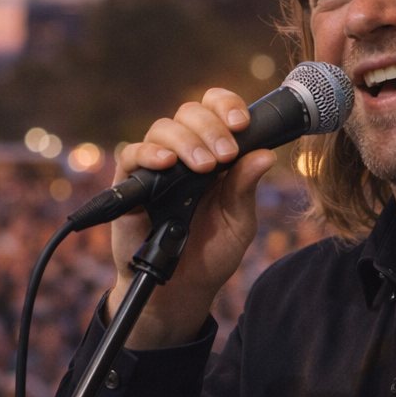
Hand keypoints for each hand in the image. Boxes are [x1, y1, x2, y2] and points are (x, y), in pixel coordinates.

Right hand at [108, 89, 276, 348]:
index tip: (242, 124)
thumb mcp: (238, 222)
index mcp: (215, 154)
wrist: (181, 290)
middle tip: (225, 155)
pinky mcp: (130, 184)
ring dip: (186, 141)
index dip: (227, 106)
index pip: (217, 111)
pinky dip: (148, 153)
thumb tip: (265, 154)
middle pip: (189, 113)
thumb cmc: (211, 254)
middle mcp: (185, 153)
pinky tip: (166, 163)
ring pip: (163, 128)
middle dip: (211, 127)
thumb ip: (245, 188)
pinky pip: (131, 154)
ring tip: (204, 167)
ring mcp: (156, 166)